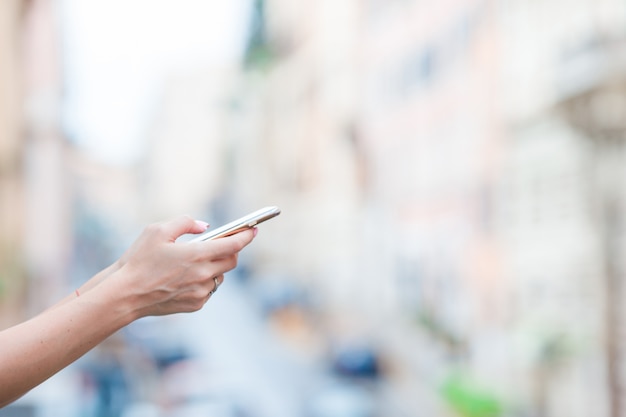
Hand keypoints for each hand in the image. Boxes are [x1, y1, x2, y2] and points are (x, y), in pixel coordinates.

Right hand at [106, 215, 255, 316]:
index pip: (233, 244)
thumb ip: (185, 223)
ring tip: (199, 260)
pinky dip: (205, 281)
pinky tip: (188, 276)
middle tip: (224, 242)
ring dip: (216, 266)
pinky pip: (209, 289)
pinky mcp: (195, 305)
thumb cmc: (138, 260)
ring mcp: (200, 292)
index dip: (246, 236)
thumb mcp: (157, 230)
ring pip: (220, 276)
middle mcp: (203, 275)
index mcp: (197, 255)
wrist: (125, 295)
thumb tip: (205, 226)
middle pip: (231, 261)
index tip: (253, 230)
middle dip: (231, 250)